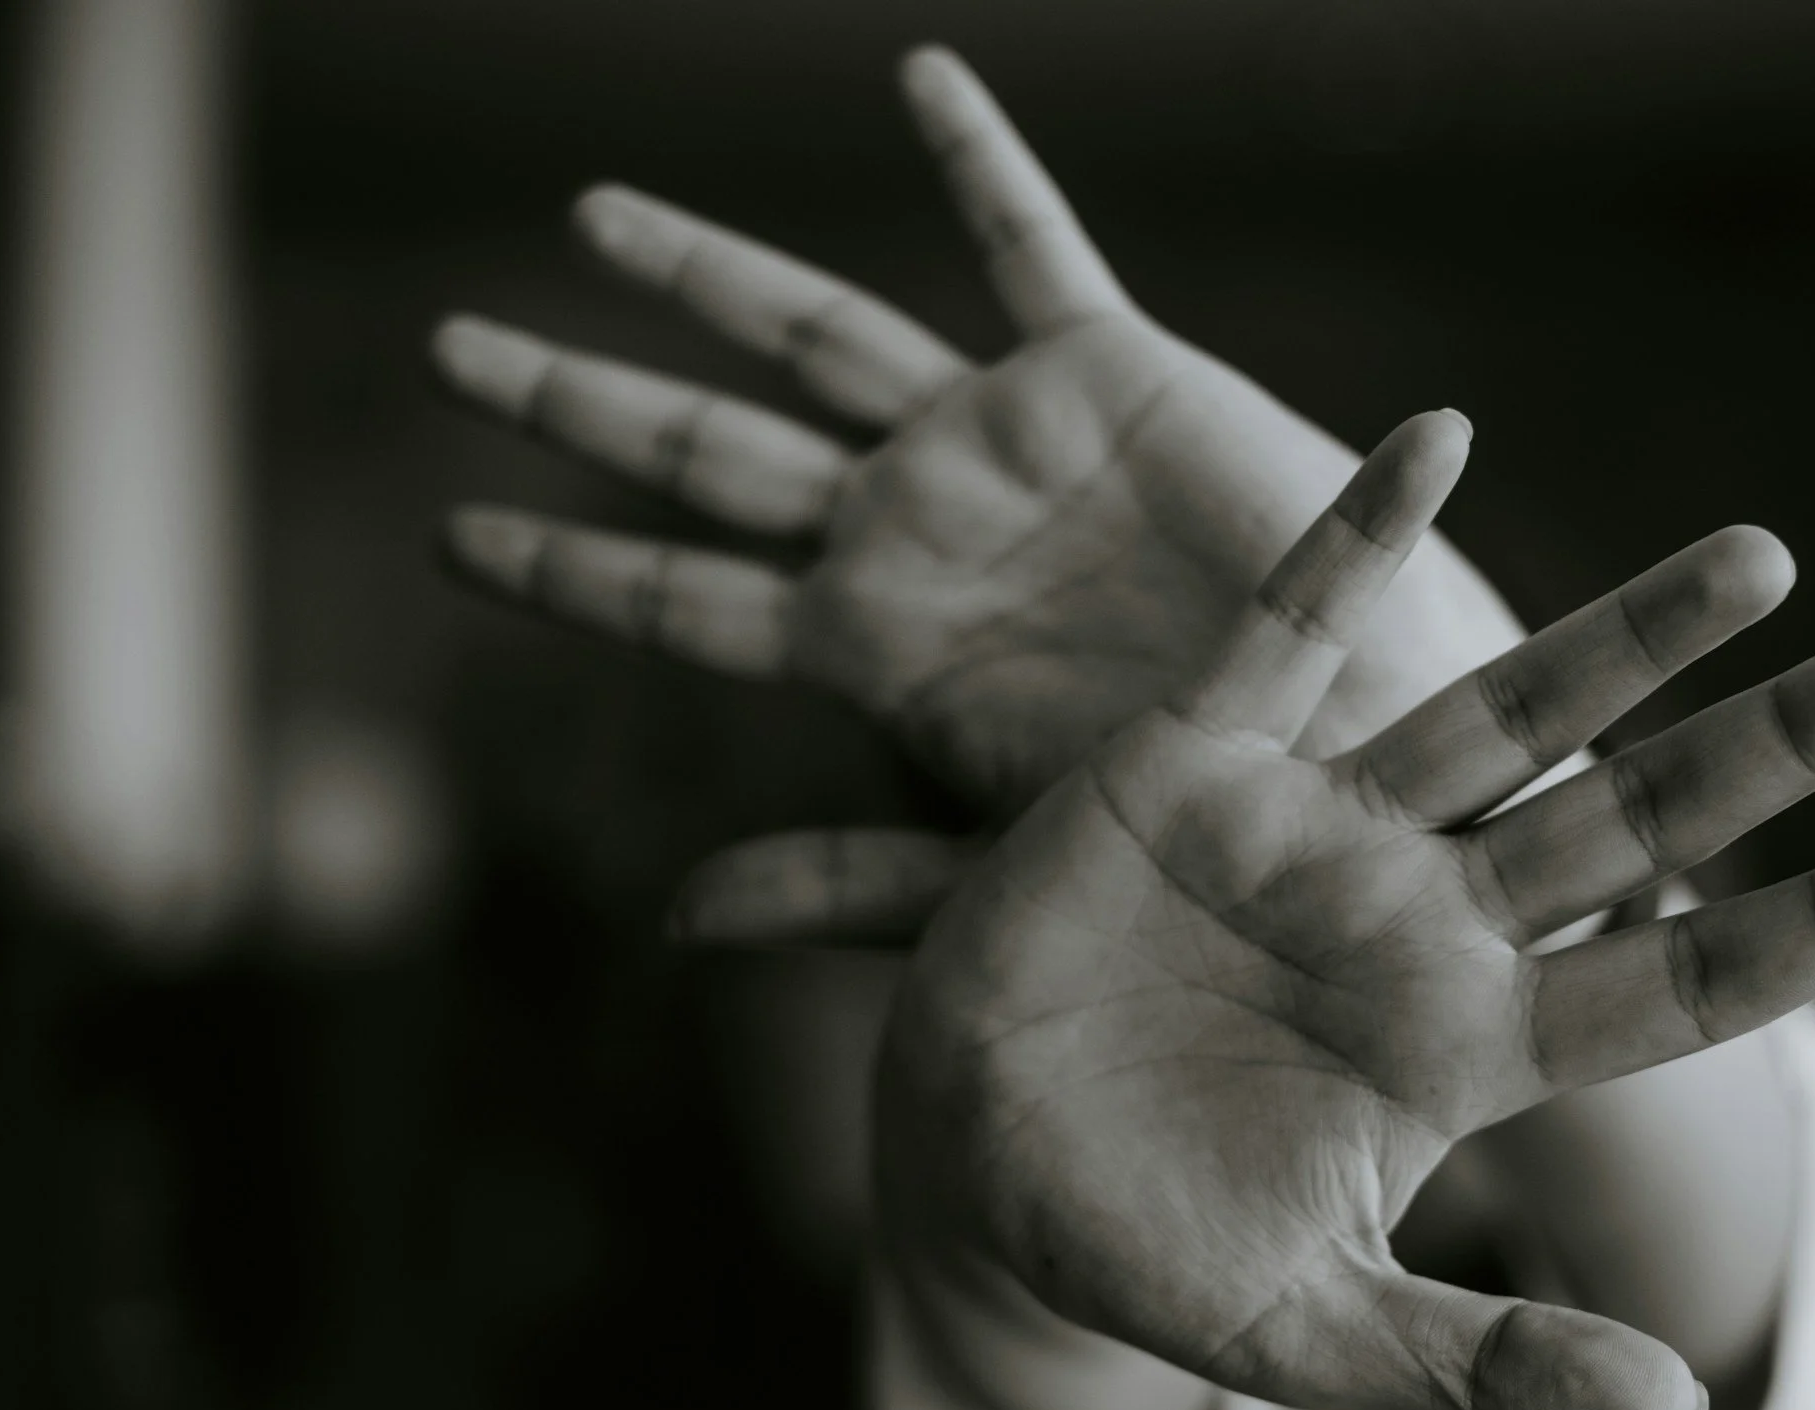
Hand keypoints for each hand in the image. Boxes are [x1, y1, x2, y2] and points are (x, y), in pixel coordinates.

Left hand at [431, 46, 1531, 937]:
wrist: (1366, 748)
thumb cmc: (1196, 823)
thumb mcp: (1003, 856)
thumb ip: (847, 877)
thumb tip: (669, 920)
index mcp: (874, 648)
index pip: (679, 597)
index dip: (566, 564)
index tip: (453, 541)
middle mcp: (914, 530)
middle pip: (706, 449)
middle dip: (578, 399)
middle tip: (448, 352)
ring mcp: (998, 444)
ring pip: (817, 335)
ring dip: (706, 275)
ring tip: (591, 220)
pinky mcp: (1109, 375)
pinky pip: (1029, 245)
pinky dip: (977, 166)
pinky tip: (916, 78)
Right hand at [877, 411, 1814, 1409]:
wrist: (966, 1156)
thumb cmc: (1138, 1249)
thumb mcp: (1309, 1332)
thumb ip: (1481, 1365)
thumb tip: (1679, 1402)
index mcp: (1468, 1046)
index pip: (1682, 975)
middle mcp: (1420, 920)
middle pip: (1637, 816)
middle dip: (1778, 742)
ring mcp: (1315, 832)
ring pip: (1502, 708)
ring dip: (1628, 635)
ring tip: (1766, 557)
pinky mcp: (1193, 764)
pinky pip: (1287, 629)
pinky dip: (1355, 539)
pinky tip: (1442, 439)